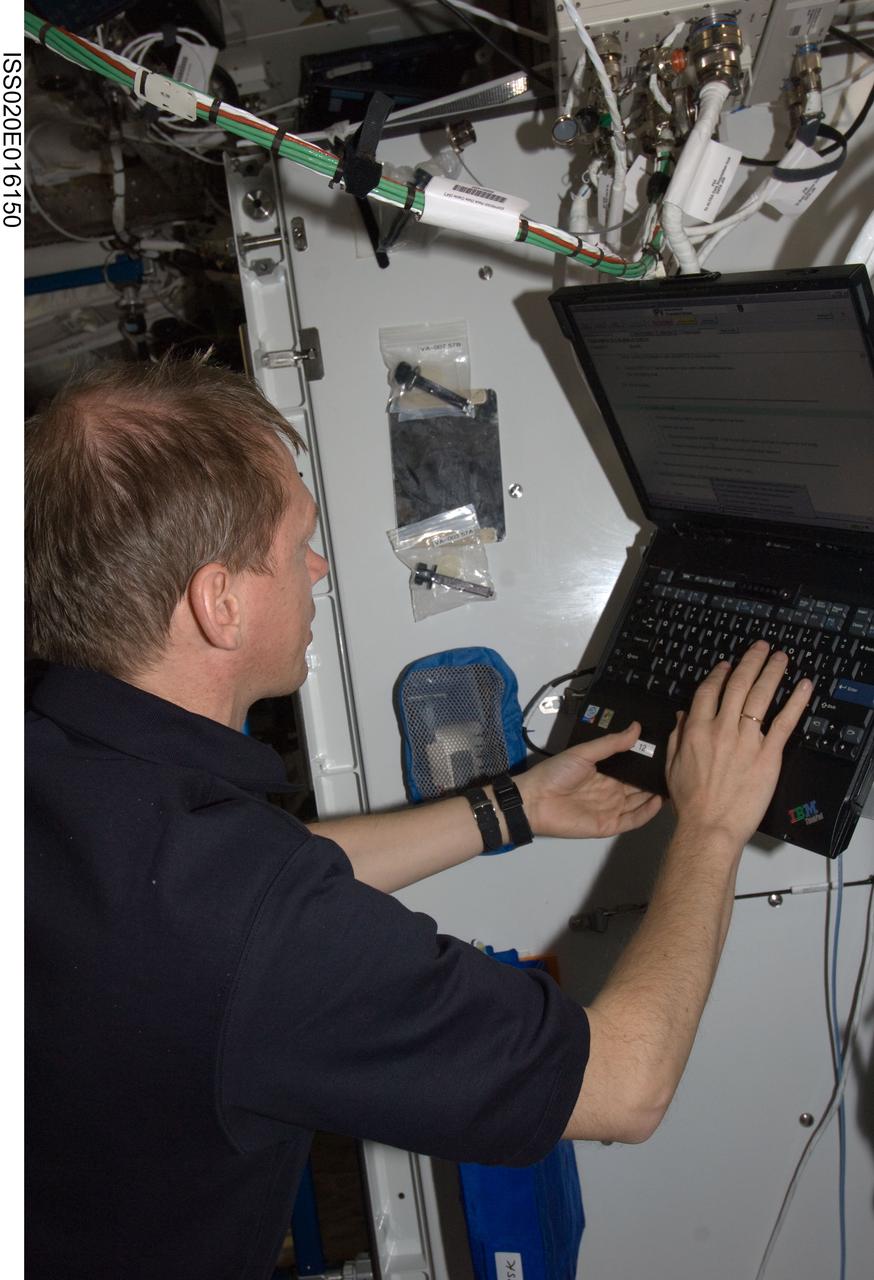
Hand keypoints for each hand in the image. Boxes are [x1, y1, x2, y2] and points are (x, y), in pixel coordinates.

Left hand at [517, 721, 662, 839]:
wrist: (534, 800)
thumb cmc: (556, 773)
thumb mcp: (584, 753)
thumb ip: (611, 743)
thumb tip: (637, 727)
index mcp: (606, 774)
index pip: (633, 769)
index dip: (648, 763)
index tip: (668, 753)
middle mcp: (612, 792)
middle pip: (639, 786)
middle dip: (656, 779)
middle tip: (679, 768)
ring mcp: (611, 809)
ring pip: (640, 802)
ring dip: (655, 794)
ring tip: (676, 783)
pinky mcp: (609, 825)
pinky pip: (633, 820)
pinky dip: (647, 812)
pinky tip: (660, 801)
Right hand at [666, 640, 811, 846]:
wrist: (710, 826)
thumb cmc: (691, 802)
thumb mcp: (673, 766)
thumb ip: (678, 736)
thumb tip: (683, 715)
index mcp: (697, 730)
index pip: (709, 691)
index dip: (720, 674)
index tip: (727, 664)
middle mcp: (722, 729)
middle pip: (738, 685)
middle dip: (750, 662)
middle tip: (760, 647)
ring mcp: (747, 740)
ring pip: (761, 696)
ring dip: (772, 672)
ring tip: (780, 657)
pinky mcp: (768, 755)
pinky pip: (784, 722)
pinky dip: (795, 702)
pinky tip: (803, 686)